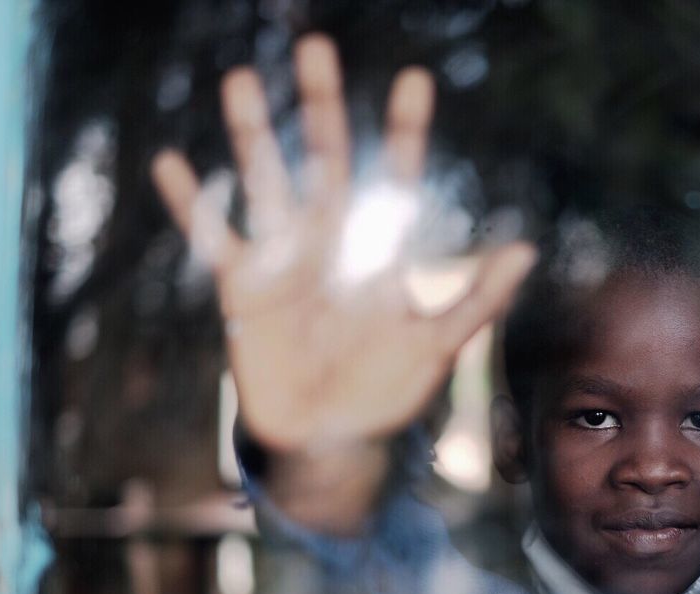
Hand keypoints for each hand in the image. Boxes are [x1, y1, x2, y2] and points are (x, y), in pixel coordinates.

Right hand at [150, 34, 536, 456]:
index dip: (405, 131)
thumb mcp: (436, 347)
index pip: (397, 176)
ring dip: (254, 135)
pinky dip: (191, 204)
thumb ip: (476, 300)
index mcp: (381, 250)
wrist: (329, 440)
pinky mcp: (243, 288)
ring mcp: (285, 260)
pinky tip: (173, 162)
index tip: (415, 80)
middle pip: (326, 160)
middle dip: (322, 107)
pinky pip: (214, 238)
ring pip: (268, 182)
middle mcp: (332, 241)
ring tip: (241, 81)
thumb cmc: (386, 392)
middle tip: (316, 47)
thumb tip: (526, 250)